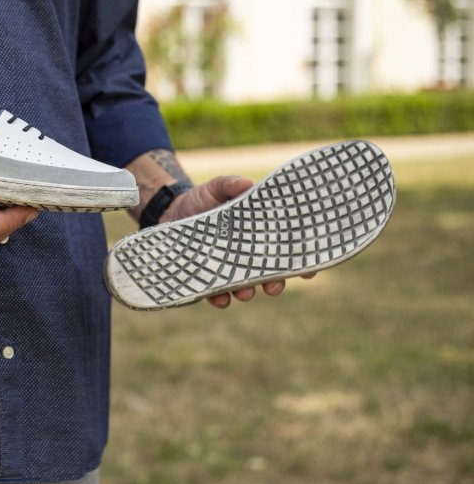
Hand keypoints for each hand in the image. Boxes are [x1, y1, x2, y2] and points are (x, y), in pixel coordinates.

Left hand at [160, 176, 315, 308]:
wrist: (172, 211)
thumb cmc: (203, 199)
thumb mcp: (217, 187)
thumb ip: (231, 185)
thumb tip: (247, 184)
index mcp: (259, 235)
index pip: (286, 250)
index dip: (301, 262)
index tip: (310, 270)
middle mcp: (248, 256)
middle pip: (270, 275)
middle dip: (275, 283)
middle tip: (274, 285)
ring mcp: (228, 269)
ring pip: (245, 288)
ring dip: (248, 293)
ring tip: (246, 293)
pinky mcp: (206, 278)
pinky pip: (216, 295)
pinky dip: (219, 299)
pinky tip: (220, 299)